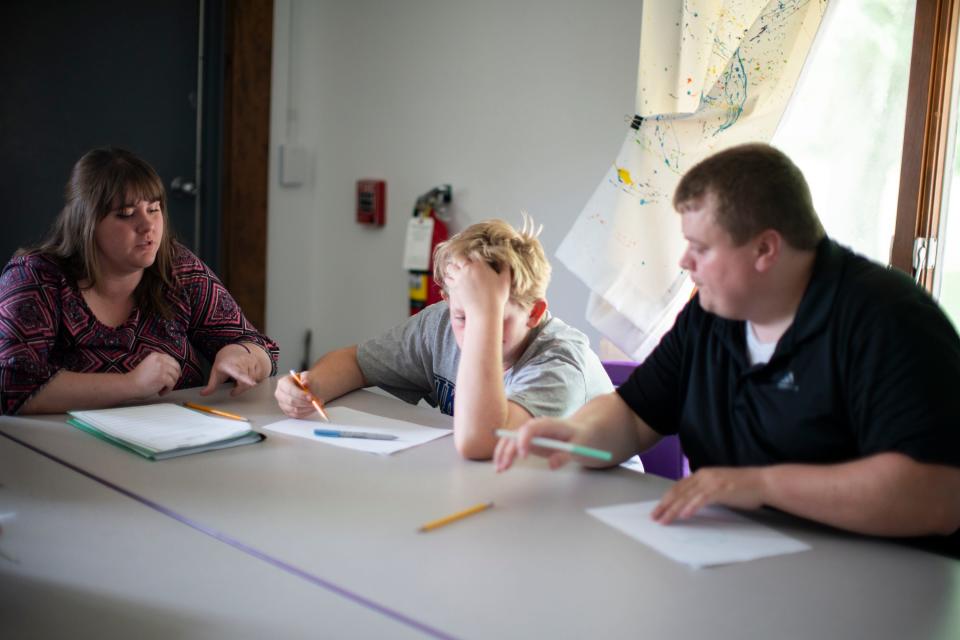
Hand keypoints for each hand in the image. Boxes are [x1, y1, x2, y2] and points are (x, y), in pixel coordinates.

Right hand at [127, 352, 180, 397]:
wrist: (130, 385)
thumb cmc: (138, 379)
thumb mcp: (149, 366)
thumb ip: (160, 365)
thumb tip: (173, 370)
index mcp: (156, 355)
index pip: (171, 360)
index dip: (175, 367)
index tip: (176, 373)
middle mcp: (160, 360)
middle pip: (176, 367)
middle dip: (176, 375)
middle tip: (173, 382)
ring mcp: (162, 368)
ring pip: (175, 376)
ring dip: (170, 384)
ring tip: (162, 389)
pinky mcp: (163, 377)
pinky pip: (171, 384)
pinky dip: (167, 390)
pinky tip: (160, 392)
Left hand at [201, 343, 262, 396]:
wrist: (232, 351)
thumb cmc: (224, 363)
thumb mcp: (215, 373)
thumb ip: (211, 386)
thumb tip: (203, 394)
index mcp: (229, 364)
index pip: (238, 373)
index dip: (244, 379)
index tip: (251, 383)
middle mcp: (242, 361)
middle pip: (245, 381)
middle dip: (240, 389)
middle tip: (234, 391)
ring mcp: (251, 362)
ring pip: (253, 381)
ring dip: (246, 385)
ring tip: (239, 381)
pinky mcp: (257, 363)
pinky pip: (258, 377)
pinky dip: (252, 381)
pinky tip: (247, 377)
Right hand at [274, 370, 317, 417]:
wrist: (300, 386)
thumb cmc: (302, 380)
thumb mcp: (305, 375)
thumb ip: (305, 377)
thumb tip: (305, 382)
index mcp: (282, 383)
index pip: (290, 390)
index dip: (300, 395)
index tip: (311, 397)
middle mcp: (279, 394)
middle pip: (291, 401)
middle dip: (305, 403)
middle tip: (315, 403)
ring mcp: (282, 404)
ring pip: (294, 410)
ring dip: (307, 409)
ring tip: (317, 405)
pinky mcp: (286, 411)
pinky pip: (296, 415)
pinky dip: (306, 413)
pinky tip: (312, 409)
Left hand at [444, 258, 510, 315]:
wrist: (484, 311)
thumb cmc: (497, 296)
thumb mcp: (505, 281)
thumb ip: (505, 269)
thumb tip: (507, 261)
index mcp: (480, 265)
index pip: (473, 254)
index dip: (473, 256)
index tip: (474, 259)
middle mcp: (468, 269)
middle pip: (458, 257)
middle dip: (459, 260)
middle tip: (462, 264)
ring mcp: (460, 277)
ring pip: (450, 267)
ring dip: (452, 268)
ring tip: (455, 271)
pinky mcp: (455, 287)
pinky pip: (447, 279)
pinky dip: (449, 279)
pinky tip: (452, 280)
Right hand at [493, 417, 577, 471]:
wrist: (580, 431)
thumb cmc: (580, 437)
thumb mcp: (578, 445)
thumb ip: (565, 455)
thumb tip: (552, 465)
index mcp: (548, 424)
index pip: (531, 428)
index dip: (524, 440)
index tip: (523, 455)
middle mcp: (535, 426)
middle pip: (516, 434)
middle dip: (508, 450)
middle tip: (505, 467)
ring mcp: (529, 433)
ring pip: (509, 439)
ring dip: (502, 453)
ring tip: (499, 469)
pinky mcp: (527, 441)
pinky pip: (512, 446)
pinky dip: (504, 455)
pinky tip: (501, 466)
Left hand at [651, 467, 767, 523]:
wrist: (763, 482)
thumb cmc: (743, 488)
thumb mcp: (718, 488)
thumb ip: (705, 493)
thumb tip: (691, 504)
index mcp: (702, 474)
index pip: (678, 487)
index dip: (666, 499)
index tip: (657, 510)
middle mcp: (703, 476)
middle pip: (678, 491)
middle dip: (664, 505)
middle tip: (654, 518)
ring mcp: (711, 482)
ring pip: (686, 496)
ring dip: (673, 509)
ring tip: (664, 520)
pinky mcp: (720, 489)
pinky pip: (702, 499)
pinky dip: (691, 507)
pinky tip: (684, 515)